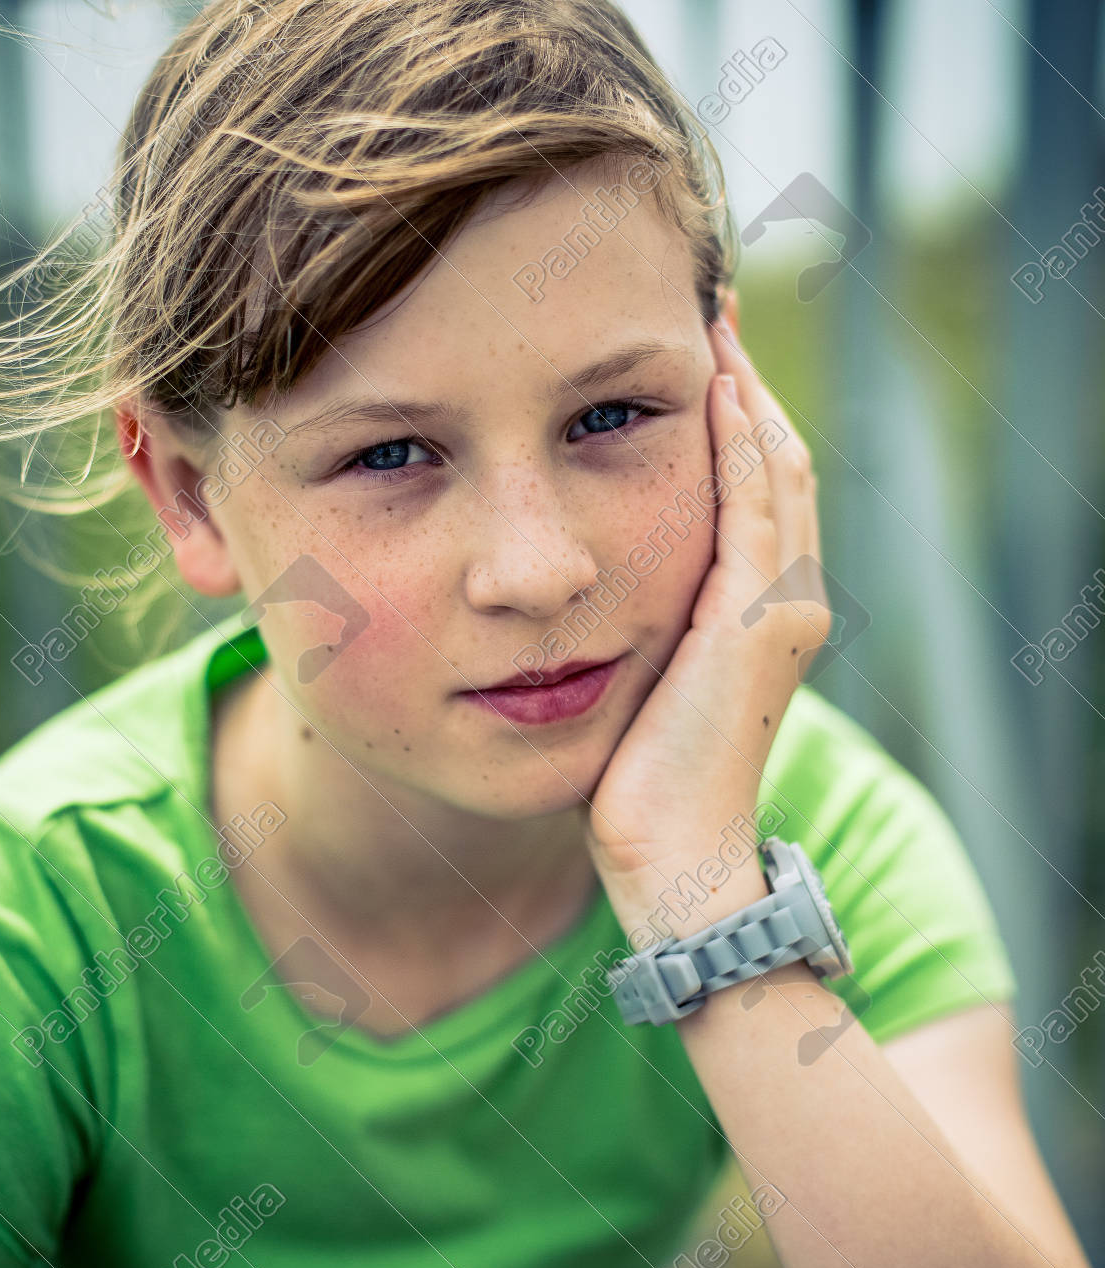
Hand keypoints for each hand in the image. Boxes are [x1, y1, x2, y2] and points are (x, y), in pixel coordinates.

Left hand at [582, 295, 830, 934]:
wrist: (674, 856)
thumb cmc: (643, 782)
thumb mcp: (643, 681)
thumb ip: (640, 622)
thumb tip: (582, 583)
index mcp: (759, 608)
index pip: (755, 484)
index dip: (732, 414)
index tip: (696, 352)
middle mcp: (787, 596)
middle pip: (775, 457)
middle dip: (744, 380)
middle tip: (712, 308)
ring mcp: (782, 605)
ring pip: (775, 466)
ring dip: (745, 389)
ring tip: (713, 321)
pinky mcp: (758, 618)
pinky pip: (755, 504)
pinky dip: (739, 441)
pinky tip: (713, 385)